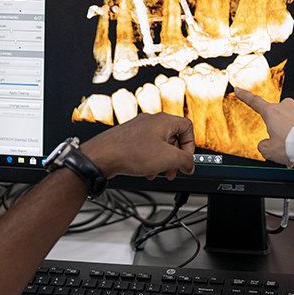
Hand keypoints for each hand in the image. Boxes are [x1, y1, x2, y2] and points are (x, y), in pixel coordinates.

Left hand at [80, 113, 194, 179]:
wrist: (103, 155)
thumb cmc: (130, 152)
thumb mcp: (168, 158)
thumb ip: (185, 161)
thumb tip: (190, 165)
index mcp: (163, 121)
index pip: (187, 128)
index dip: (190, 146)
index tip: (186, 160)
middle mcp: (151, 122)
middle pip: (173, 138)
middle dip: (175, 158)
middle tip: (173, 170)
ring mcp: (138, 129)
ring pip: (159, 145)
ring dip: (162, 162)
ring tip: (157, 173)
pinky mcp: (129, 138)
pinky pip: (146, 149)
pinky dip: (149, 161)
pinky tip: (145, 171)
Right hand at [233, 87, 293, 165]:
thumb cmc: (293, 145)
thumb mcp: (269, 151)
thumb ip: (263, 146)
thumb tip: (265, 145)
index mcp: (271, 113)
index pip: (254, 102)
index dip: (245, 96)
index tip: (239, 90)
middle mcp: (286, 106)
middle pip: (280, 116)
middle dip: (282, 128)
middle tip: (287, 143)